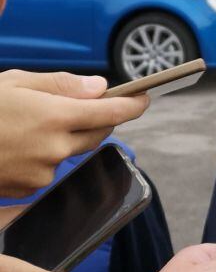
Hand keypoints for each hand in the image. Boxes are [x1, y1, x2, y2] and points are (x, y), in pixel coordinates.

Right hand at [0, 71, 147, 197]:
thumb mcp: (15, 82)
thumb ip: (62, 84)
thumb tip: (99, 87)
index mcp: (55, 117)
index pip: (111, 113)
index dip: (133, 106)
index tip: (143, 99)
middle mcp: (56, 148)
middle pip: (98, 134)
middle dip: (98, 120)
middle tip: (84, 106)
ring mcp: (43, 173)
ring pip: (72, 152)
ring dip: (65, 140)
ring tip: (30, 126)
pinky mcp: (29, 189)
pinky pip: (49, 170)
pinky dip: (43, 158)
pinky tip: (19, 147)